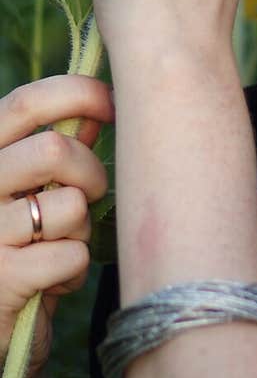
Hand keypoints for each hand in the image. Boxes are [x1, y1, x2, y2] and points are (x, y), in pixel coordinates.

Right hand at [0, 76, 112, 377]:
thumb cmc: (22, 257)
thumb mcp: (35, 198)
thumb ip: (58, 154)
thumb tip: (96, 106)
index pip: (22, 104)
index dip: (75, 94)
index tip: (113, 105)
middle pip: (55, 150)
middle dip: (92, 173)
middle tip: (92, 198)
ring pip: (69, 205)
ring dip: (81, 230)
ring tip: (62, 249)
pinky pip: (70, 254)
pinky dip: (76, 269)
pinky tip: (56, 283)